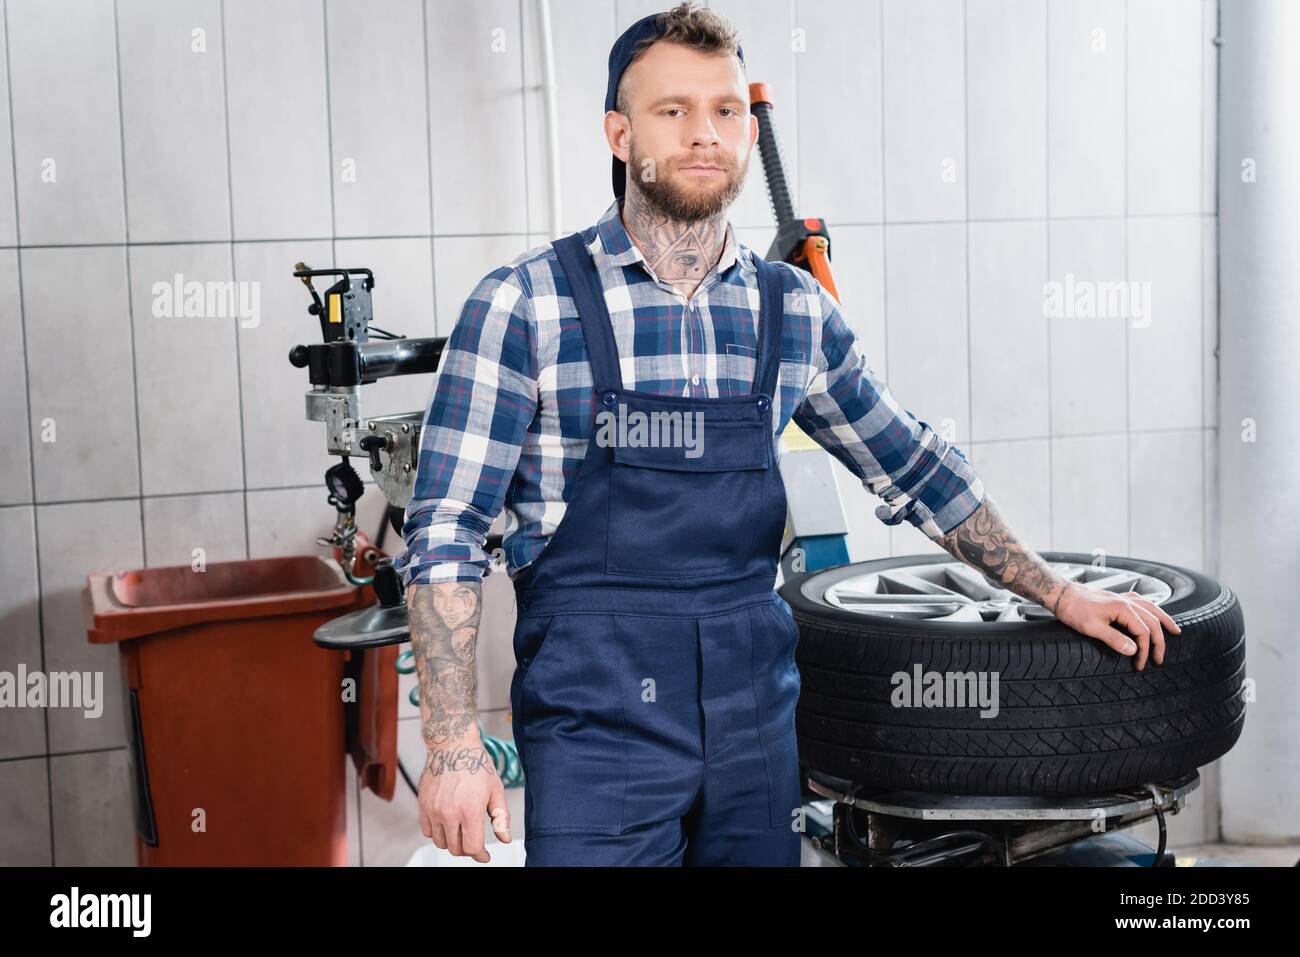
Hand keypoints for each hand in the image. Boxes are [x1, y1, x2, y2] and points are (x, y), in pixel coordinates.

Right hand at [417, 734, 511, 861]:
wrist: (453, 745)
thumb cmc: (476, 763)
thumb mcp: (496, 790)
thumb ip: (500, 817)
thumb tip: (504, 838)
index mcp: (470, 810)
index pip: (472, 848)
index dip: (480, 855)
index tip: (484, 855)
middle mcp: (449, 813)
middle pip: (456, 848)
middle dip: (467, 848)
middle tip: (473, 841)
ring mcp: (434, 810)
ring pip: (440, 842)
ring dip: (451, 841)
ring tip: (460, 831)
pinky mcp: (423, 805)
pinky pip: (427, 831)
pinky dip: (437, 832)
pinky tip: (447, 824)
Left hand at [1053, 583, 1181, 669]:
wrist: (1063, 595)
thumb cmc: (1074, 610)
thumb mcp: (1092, 628)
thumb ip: (1114, 639)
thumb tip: (1134, 650)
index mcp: (1124, 609)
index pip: (1143, 633)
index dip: (1144, 651)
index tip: (1140, 664)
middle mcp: (1128, 602)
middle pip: (1153, 622)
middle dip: (1158, 642)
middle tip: (1159, 659)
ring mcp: (1124, 598)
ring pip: (1152, 608)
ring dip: (1164, 620)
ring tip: (1175, 631)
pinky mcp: (1118, 598)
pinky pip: (1142, 602)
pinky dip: (1151, 608)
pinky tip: (1153, 612)